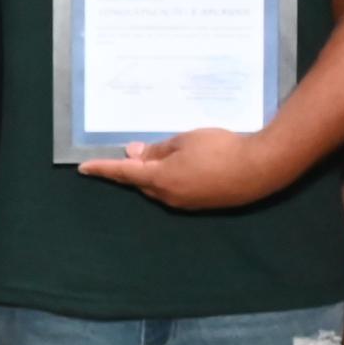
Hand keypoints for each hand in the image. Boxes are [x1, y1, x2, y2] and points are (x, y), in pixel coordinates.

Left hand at [77, 126, 289, 211]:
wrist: (259, 168)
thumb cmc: (220, 148)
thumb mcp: (185, 140)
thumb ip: (158, 149)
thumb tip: (135, 153)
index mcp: (160, 179)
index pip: (123, 173)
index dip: (103, 169)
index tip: (83, 168)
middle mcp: (168, 196)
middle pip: (141, 181)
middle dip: (133, 168)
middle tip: (131, 149)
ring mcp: (186, 203)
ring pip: (160, 186)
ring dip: (155, 172)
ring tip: (162, 152)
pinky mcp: (202, 204)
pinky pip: (177, 190)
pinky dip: (172, 177)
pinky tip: (184, 164)